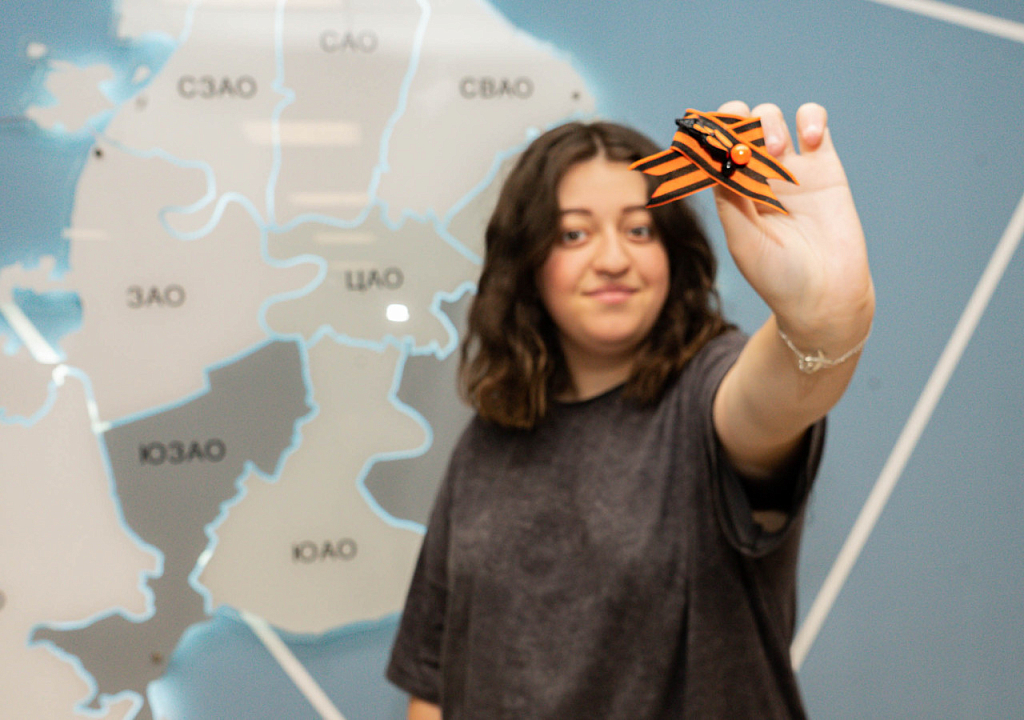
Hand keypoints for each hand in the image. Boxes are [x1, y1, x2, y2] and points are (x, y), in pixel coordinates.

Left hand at [713, 101, 873, 347]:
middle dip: (734, 118)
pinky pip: (814, 124)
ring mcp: (791, 169)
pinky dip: (810, 118)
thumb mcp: (743, 241)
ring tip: (775, 150)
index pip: (713, 152)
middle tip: (740, 138)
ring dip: (769, 121)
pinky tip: (811, 139)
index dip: (707, 137)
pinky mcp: (825, 166)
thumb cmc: (778, 278)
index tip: (707, 136)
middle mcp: (758, 178)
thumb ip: (728, 202)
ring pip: (772, 118)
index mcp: (732, 194)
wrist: (826, 296)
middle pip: (739, 126)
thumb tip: (713, 161)